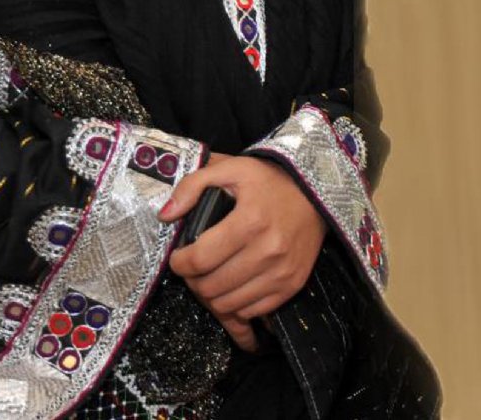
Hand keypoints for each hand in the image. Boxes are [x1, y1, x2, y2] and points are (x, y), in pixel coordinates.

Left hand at [160, 152, 326, 352]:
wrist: (315, 193)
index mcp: (250, 221)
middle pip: (212, 287)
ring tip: (208, 277)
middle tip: (192, 267)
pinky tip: (231, 285)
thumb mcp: (231, 168)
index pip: (201, 258)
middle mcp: (268, 251)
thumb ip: (193, 185)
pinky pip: (252, 311)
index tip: (177, 257)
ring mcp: (282, 273)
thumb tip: (166, 215)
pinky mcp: (292, 286)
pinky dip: (235, 304)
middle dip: (193, 280)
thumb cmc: (268, 180)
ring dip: (211, 296)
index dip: (180, 263)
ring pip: (229, 305)